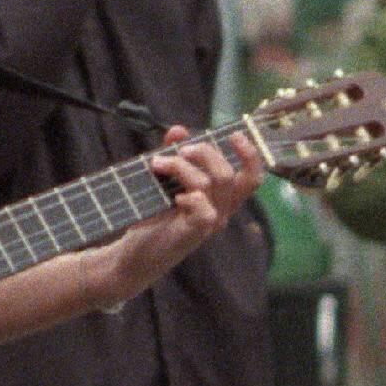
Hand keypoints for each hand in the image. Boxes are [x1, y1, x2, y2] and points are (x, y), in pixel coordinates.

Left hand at [82, 127, 262, 303]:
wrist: (135, 254)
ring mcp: (210, 223)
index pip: (251, 177)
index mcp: (221, 198)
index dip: (250, 155)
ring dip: (180, 166)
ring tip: (156, 164)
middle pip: (228, 174)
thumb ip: (174, 155)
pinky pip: (203, 209)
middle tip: (179, 150)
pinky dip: (189, 196)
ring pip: (209, 184)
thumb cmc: (154, 218)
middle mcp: (222, 211)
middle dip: (204, 152)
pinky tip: (173, 198)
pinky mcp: (195, 233)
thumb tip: (179, 130)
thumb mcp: (164, 181)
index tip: (234, 134)